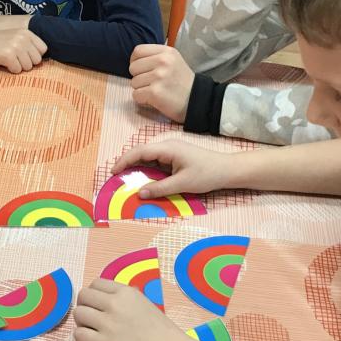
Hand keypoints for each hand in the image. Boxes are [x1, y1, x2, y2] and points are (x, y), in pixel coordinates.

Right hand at [0, 27, 47, 73]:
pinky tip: (3, 62)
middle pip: (37, 60)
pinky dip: (10, 69)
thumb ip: (28, 44)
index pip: (43, 49)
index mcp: (27, 33)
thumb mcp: (15, 37)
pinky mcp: (8, 55)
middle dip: (26, 63)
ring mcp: (16, 46)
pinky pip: (17, 70)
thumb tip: (40, 60)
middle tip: (14, 58)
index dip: (34, 55)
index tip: (23, 55)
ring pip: (28, 67)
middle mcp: (23, 38)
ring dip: (18, 66)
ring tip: (8, 60)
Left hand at [74, 279, 188, 340]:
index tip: (98, 306)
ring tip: (93, 332)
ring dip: (82, 323)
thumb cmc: (164, 333)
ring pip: (78, 314)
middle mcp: (114, 304)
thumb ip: (127, 299)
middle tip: (93, 319)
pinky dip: (82, 339)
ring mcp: (107, 323)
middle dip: (85, 307)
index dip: (94, 295)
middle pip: (83, 296)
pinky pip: (79, 334)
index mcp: (126, 292)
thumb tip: (113, 296)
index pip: (95, 284)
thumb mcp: (146, 304)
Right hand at [113, 138, 237, 194]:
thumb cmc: (207, 174)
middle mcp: (167, 146)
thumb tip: (139, 194)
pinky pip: (156, 163)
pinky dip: (147, 171)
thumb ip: (160, 189)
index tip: (113, 172)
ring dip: (137, 168)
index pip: (140, 151)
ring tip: (125, 180)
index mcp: (168, 148)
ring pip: (148, 158)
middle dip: (127, 164)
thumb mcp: (182, 184)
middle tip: (115, 178)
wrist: (227, 170)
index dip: (124, 160)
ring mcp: (171, 152)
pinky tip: (143, 180)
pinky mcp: (175, 158)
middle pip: (141, 153)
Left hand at [129, 44, 193, 122]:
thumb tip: (134, 60)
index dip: (135, 61)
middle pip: (133, 67)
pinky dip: (142, 100)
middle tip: (152, 83)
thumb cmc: (181, 82)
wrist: (196, 101)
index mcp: (166, 52)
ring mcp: (159, 76)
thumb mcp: (173, 61)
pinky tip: (154, 99)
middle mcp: (162, 61)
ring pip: (133, 82)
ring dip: (141, 89)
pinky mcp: (155, 92)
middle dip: (138, 77)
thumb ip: (155, 57)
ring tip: (156, 91)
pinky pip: (136, 95)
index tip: (142, 70)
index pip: (138, 51)